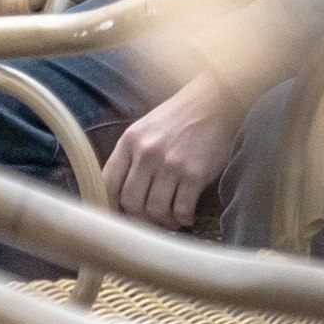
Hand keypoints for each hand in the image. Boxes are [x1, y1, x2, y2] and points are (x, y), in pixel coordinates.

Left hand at [98, 72, 237, 227]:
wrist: (215, 102)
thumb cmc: (179, 117)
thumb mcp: (145, 128)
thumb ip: (131, 156)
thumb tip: (120, 194)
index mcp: (130, 141)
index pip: (108, 183)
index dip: (110, 206)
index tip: (118, 216)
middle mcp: (146, 153)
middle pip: (130, 202)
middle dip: (139, 218)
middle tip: (150, 220)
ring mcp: (170, 164)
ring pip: (155, 210)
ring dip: (163, 221)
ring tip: (170, 220)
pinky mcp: (194, 174)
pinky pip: (181, 209)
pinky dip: (183, 219)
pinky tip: (186, 216)